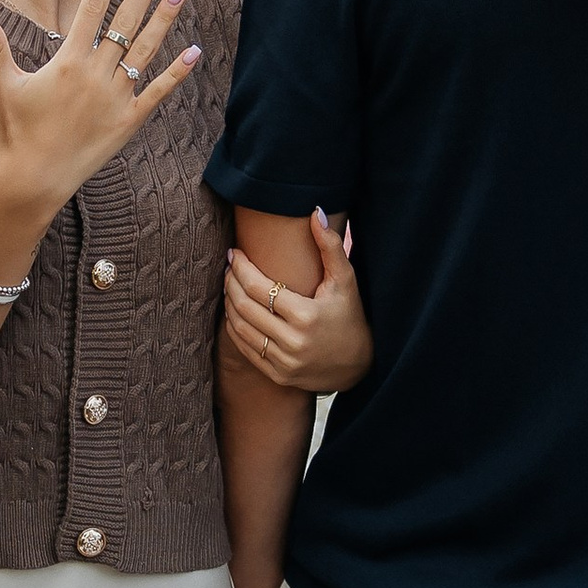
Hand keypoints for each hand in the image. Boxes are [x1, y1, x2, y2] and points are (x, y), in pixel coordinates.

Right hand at [0, 0, 198, 224]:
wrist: (34, 181)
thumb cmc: (16, 132)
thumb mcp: (4, 85)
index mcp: (68, 61)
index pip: (92, 6)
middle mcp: (96, 75)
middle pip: (125, 21)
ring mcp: (116, 98)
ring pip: (146, 51)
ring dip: (164, 18)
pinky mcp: (129, 122)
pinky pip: (158, 93)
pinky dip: (176, 73)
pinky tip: (193, 50)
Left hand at [222, 209, 368, 392]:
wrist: (359, 365)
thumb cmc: (350, 315)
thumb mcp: (345, 280)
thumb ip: (330, 246)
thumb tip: (315, 212)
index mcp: (306, 316)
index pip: (259, 287)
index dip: (241, 268)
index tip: (234, 253)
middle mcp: (292, 342)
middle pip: (245, 306)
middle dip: (231, 282)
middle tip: (228, 267)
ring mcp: (284, 362)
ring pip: (240, 328)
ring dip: (230, 303)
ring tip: (229, 285)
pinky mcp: (278, 375)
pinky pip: (245, 349)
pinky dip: (234, 328)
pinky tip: (234, 311)